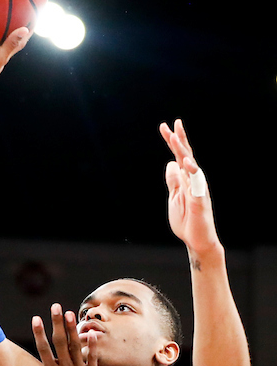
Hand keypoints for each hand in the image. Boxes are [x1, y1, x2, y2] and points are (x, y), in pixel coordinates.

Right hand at [10, 306, 100, 365]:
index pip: (43, 349)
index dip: (39, 332)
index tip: (35, 318)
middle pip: (60, 342)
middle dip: (56, 323)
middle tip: (55, 307)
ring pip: (76, 346)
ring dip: (72, 329)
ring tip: (70, 313)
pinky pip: (92, 358)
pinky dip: (91, 345)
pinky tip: (91, 332)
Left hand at [159, 119, 222, 257]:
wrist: (197, 241)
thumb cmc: (187, 221)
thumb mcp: (174, 198)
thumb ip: (173, 181)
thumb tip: (170, 163)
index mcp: (185, 180)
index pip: (179, 156)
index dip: (172, 142)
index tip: (165, 128)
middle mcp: (193, 181)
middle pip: (186, 155)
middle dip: (179, 139)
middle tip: (173, 123)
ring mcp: (197, 189)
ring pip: (191, 165)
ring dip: (183, 151)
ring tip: (175, 138)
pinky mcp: (200, 200)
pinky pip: (197, 183)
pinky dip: (193, 172)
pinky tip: (187, 162)